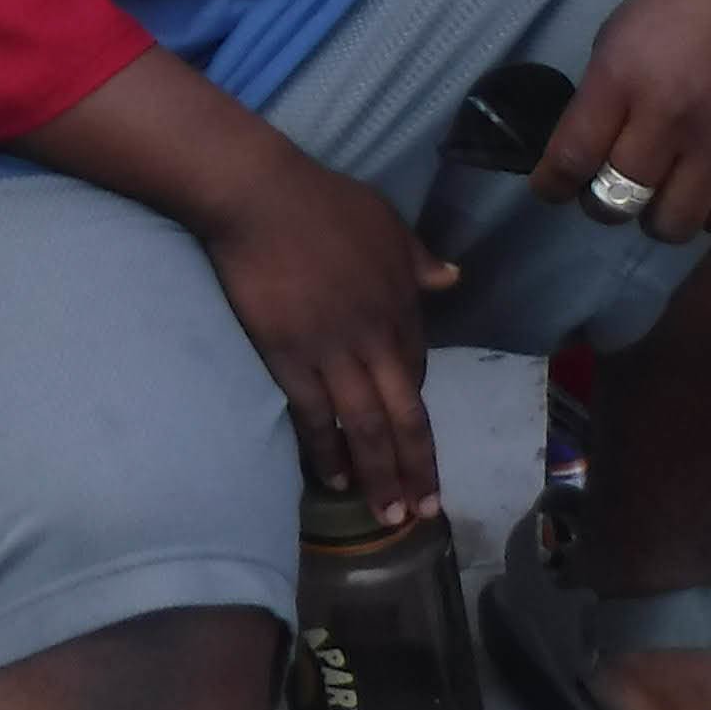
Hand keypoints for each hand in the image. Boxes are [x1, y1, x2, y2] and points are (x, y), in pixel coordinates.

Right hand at [190, 144, 459, 524]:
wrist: (259, 195)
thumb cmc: (321, 201)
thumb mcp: (384, 220)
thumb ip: (416, 257)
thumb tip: (451, 278)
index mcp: (400, 306)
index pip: (417, 373)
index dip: (417, 415)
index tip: (417, 447)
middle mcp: (375, 338)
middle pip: (404, 415)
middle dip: (417, 467)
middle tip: (424, 511)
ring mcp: (332, 351)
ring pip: (365, 426)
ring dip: (379, 474)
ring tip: (385, 513)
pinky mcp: (288, 356)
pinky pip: (314, 416)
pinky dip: (326, 451)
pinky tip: (331, 480)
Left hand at [535, 0, 710, 243]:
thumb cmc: (679, 3)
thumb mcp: (617, 37)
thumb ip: (601, 98)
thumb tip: (584, 156)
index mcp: (621, 79)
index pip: (572, 157)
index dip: (552, 186)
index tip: (551, 190)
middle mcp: (671, 115)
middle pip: (620, 201)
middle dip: (603, 206)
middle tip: (608, 193)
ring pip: (677, 224)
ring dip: (658, 219)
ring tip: (660, 198)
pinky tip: (705, 194)